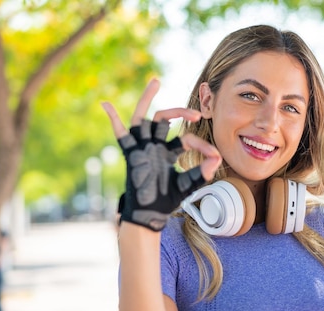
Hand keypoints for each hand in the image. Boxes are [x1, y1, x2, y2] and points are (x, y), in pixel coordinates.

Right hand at [102, 79, 221, 230]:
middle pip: (162, 119)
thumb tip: (217, 157)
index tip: (213, 155)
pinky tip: (106, 105)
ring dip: (147, 99)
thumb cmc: (167, 200)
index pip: (183, 137)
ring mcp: (141, 148)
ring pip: (142, 117)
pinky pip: (120, 135)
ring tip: (156, 82)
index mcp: (167, 151)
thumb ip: (201, 172)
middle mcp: (153, 145)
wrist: (150, 215)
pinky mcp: (131, 155)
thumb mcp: (188, 184)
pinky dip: (113, 120)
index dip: (199, 143)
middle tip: (195, 113)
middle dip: (178, 111)